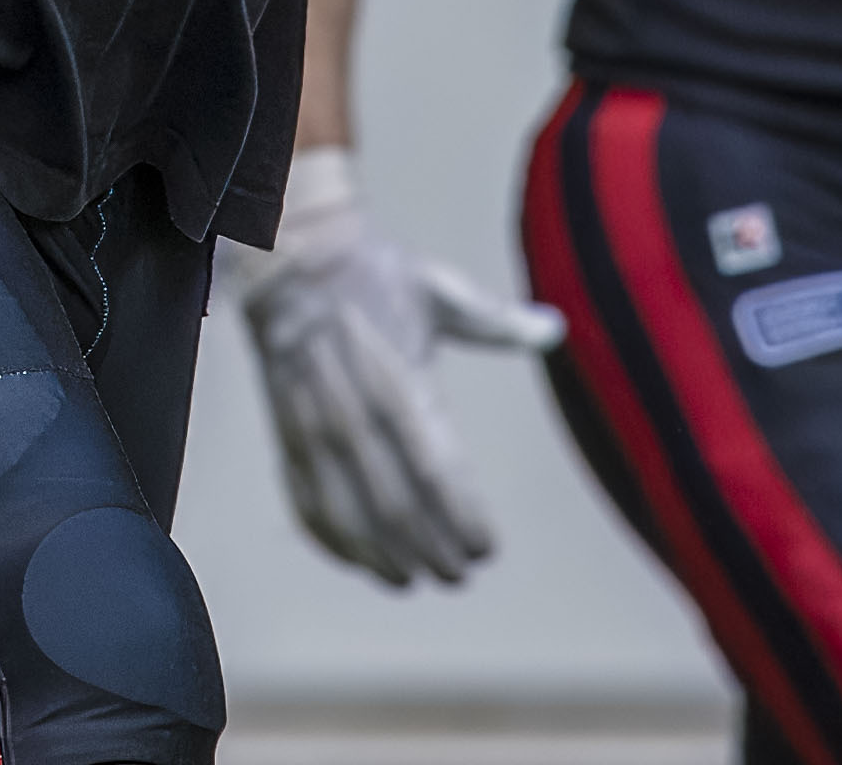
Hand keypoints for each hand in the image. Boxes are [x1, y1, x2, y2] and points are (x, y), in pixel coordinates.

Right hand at [236, 148, 563, 587]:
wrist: (291, 263)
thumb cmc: (374, 277)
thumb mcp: (441, 292)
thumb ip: (497, 322)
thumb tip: (555, 327)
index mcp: (402, 386)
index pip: (440, 475)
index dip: (464, 521)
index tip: (486, 549)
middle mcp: (357, 419)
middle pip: (399, 511)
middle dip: (432, 551)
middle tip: (457, 573)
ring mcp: (316, 434)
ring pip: (352, 519)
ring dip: (384, 558)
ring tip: (412, 578)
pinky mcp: (287, 439)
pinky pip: (307, 505)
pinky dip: (333, 541)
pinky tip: (358, 560)